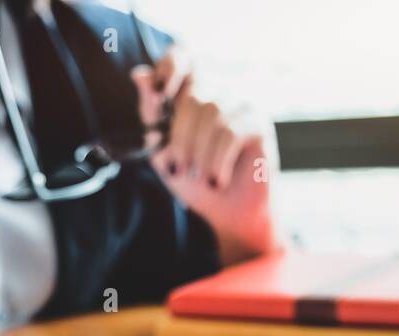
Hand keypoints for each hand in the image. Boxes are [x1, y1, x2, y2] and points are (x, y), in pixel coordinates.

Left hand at [131, 50, 280, 264]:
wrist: (229, 215)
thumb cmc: (196, 183)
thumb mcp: (163, 150)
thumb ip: (151, 114)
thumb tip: (140, 74)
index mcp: (193, 94)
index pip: (181, 57)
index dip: (171, 66)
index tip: (162, 92)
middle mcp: (219, 92)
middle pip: (193, 96)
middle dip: (180, 138)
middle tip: (180, 170)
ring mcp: (241, 104)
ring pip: (212, 114)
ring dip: (200, 154)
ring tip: (202, 179)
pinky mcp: (259, 122)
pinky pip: (230, 132)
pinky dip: (217, 161)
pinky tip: (216, 181)